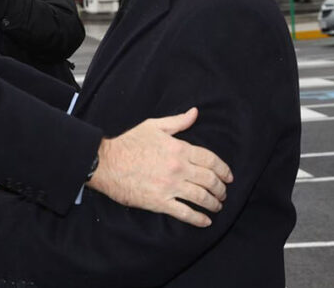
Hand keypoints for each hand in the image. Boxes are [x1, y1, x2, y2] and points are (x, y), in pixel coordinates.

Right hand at [88, 108, 232, 226]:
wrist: (105, 162)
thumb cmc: (128, 143)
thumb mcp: (153, 126)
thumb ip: (178, 121)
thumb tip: (195, 113)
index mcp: (179, 149)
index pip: (211, 160)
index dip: (223, 169)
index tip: (228, 176)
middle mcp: (178, 168)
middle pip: (210, 180)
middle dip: (221, 188)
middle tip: (223, 193)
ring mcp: (170, 186)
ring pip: (201, 197)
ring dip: (214, 203)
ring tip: (217, 206)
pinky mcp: (160, 202)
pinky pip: (185, 213)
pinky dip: (198, 219)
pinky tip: (205, 221)